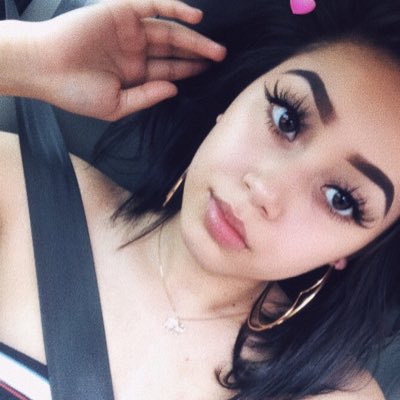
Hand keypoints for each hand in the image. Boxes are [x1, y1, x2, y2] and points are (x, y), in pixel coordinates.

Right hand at [30, 0, 225, 119]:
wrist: (44, 68)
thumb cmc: (76, 92)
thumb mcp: (116, 106)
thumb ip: (146, 96)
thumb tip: (174, 89)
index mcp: (135, 74)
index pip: (169, 70)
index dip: (190, 71)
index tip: (209, 73)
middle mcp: (136, 51)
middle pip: (174, 50)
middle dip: (198, 54)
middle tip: (221, 58)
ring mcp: (130, 31)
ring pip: (170, 30)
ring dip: (194, 37)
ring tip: (217, 49)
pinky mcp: (122, 12)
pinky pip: (154, 7)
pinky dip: (175, 8)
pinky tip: (196, 18)